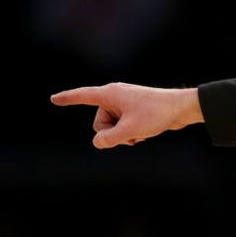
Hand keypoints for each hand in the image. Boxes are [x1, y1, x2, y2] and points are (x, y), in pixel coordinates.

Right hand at [50, 83, 202, 148]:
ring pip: (111, 128)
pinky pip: (123, 128)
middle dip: (111, 133)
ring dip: (124, 135)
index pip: (83, 96)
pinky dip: (131, 133)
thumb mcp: (129, 130)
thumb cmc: (157, 114)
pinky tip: (145, 131)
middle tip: (131, 131)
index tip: (53, 99)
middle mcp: (115, 96)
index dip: (67, 98)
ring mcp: (125, 104)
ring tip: (141, 131)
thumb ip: (108, 139)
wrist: (182, 109)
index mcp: (110, 94)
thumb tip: (98, 142)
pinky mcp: (133, 111)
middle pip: (98, 123)